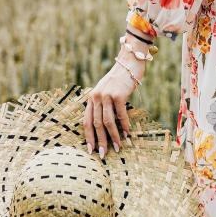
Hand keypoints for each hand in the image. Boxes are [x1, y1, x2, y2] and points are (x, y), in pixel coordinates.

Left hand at [83, 36, 149, 156]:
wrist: (129, 61)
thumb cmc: (120, 79)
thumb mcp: (106, 91)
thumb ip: (103, 105)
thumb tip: (105, 127)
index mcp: (91, 98)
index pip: (86, 121)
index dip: (88, 137)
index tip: (91, 150)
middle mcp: (96, 97)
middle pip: (95, 124)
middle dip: (100, 141)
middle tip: (103, 155)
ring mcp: (107, 95)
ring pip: (107, 122)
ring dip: (113, 136)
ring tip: (117, 147)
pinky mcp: (119, 94)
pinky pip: (121, 114)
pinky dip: (124, 126)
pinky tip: (127, 134)